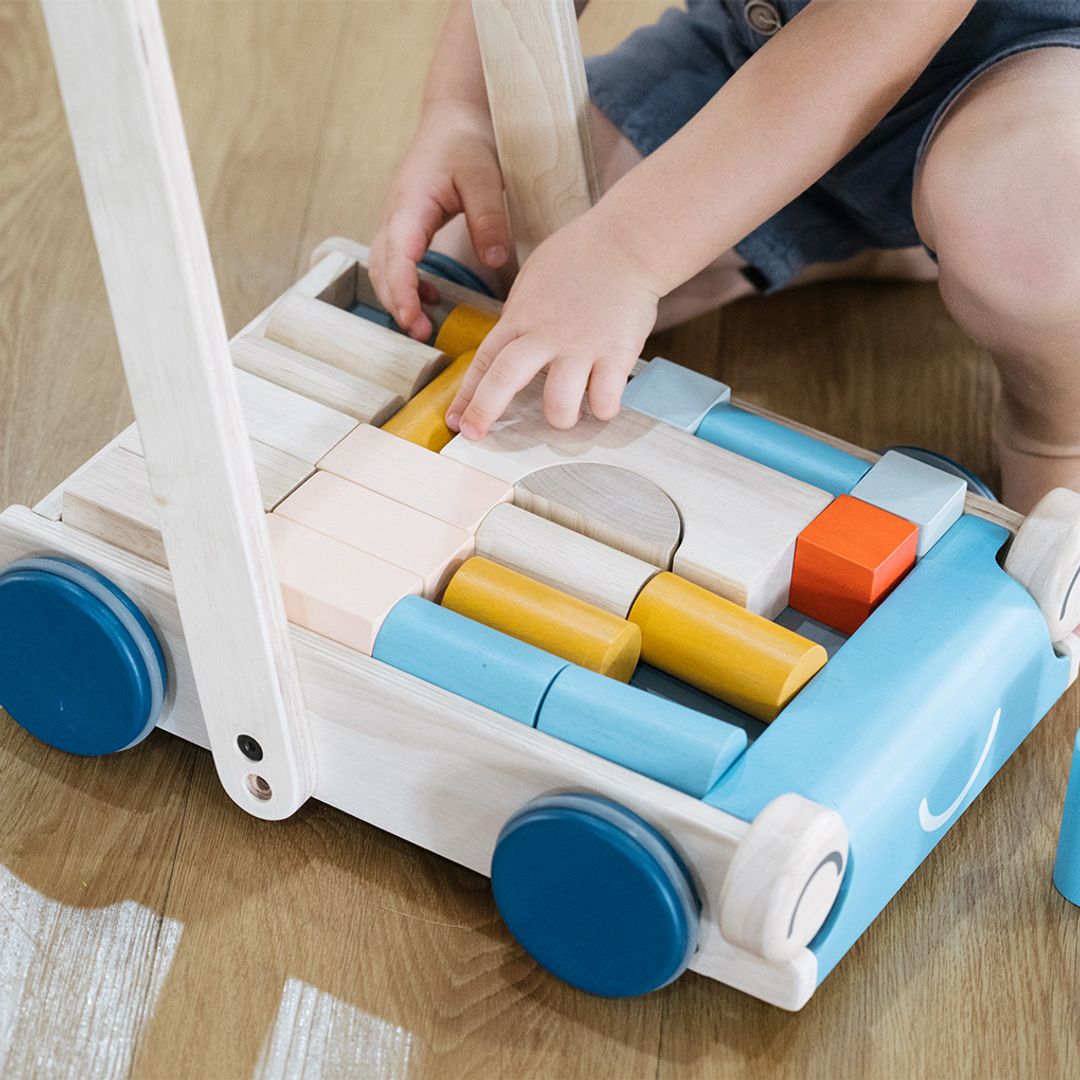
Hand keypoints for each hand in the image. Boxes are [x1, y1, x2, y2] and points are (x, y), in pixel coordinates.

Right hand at [369, 99, 510, 340]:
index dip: (402, 292)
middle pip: (381, 269)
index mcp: (409, 204)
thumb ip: (489, 217)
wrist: (454, 118)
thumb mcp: (484, 176)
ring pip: (383, 268)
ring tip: (423, 326)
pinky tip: (430, 299)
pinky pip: (394, 262)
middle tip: (422, 335)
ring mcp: (395, 222)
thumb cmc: (467, 142)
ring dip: (397, 298)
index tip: (413, 321)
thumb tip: (495, 260)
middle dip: (396, 304)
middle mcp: (394, 216)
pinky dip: (405, 286)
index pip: (397, 256)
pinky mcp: (404, 227)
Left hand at [446, 213, 660, 438]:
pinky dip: (603, 409)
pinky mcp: (616, 354)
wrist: (628, 241)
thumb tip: (511, 339)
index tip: (457, 420)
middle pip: (504, 379)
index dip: (467, 396)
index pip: (484, 362)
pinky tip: (604, 403)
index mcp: (521, 318)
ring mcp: (581, 347)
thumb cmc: (582, 255)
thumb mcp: (534, 280)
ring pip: (559, 402)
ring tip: (566, 417)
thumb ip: (521, 315)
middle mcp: (545, 335)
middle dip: (485, 412)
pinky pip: (604, 399)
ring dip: (560, 419)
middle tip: (476, 436)